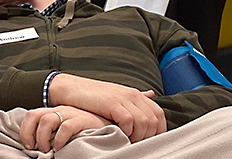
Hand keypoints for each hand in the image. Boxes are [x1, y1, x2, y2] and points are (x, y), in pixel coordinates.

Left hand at [20, 105, 110, 152]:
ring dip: (42, 137)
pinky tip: (59, 148)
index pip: (32, 115)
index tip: (27, 144)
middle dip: (29, 132)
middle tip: (33, 147)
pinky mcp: (82, 120)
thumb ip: (53, 132)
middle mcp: (61, 110)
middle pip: (35, 115)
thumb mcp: (66, 128)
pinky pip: (65, 127)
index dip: (25, 129)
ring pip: (47, 120)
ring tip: (46, 150)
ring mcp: (71, 113)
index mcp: (55, 111)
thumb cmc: (86, 130)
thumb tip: (36, 146)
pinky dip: (59, 139)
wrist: (109, 124)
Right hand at [48, 74, 165, 142]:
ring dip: (138, 136)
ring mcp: (123, 98)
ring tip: (127, 141)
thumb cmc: (94, 96)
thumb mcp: (118, 96)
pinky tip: (118, 134)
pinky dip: (126, 131)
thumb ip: (134, 98)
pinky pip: (128, 121)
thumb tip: (151, 95)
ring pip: (144, 122)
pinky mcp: (111, 103)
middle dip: (148, 136)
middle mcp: (133, 95)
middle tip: (136, 144)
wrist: (72, 88)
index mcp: (136, 94)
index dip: (158, 130)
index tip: (149, 141)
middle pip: (154, 120)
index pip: (159, 114)